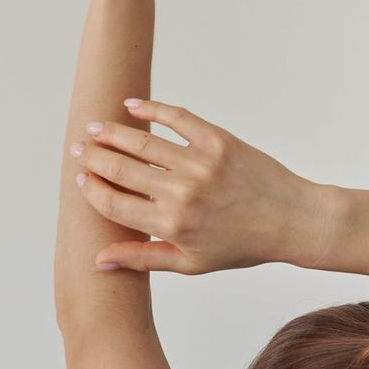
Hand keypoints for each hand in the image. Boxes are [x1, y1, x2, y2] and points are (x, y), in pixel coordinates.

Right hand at [70, 98, 339, 274]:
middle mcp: (182, 193)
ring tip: (94, 127)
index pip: (114, 203)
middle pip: (121, 169)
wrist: (291, 220)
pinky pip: (177, 118)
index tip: (79, 179)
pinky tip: (131, 105)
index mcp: (172, 225)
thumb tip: (98, 261)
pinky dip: (152, 108)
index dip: (91, 189)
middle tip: (77, 149)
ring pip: (142, 142)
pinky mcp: (217, 140)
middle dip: (93, 158)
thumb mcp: (190, 263)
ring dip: (112, 132)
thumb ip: (142, 258)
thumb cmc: (240, 245)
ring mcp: (199, 163)